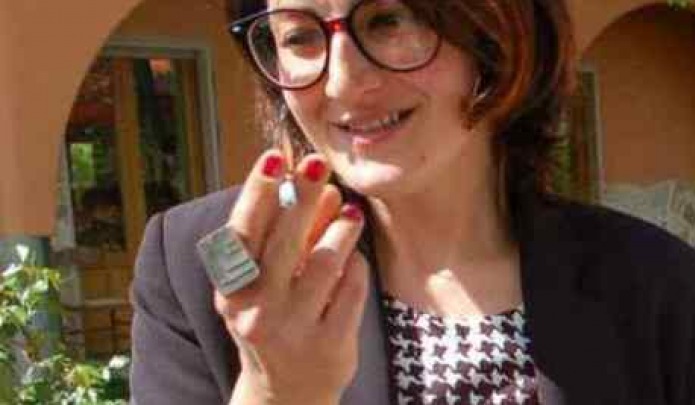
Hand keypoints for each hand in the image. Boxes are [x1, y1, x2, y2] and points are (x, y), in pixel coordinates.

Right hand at [214, 150, 369, 404]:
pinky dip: (357, 267)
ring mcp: (294, 330)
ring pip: (327, 261)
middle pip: (284, 241)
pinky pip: (352, 288)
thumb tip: (316, 188)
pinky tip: (355, 260)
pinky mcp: (330, 345)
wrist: (285, 392)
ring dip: (342, 229)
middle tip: (320, 165)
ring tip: (352, 212)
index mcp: (232, 291)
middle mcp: (256, 312)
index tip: (274, 159)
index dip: (256, 193)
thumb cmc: (273, 320)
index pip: (242, 234)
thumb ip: (287, 237)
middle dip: (304, 196)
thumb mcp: (267, 283)